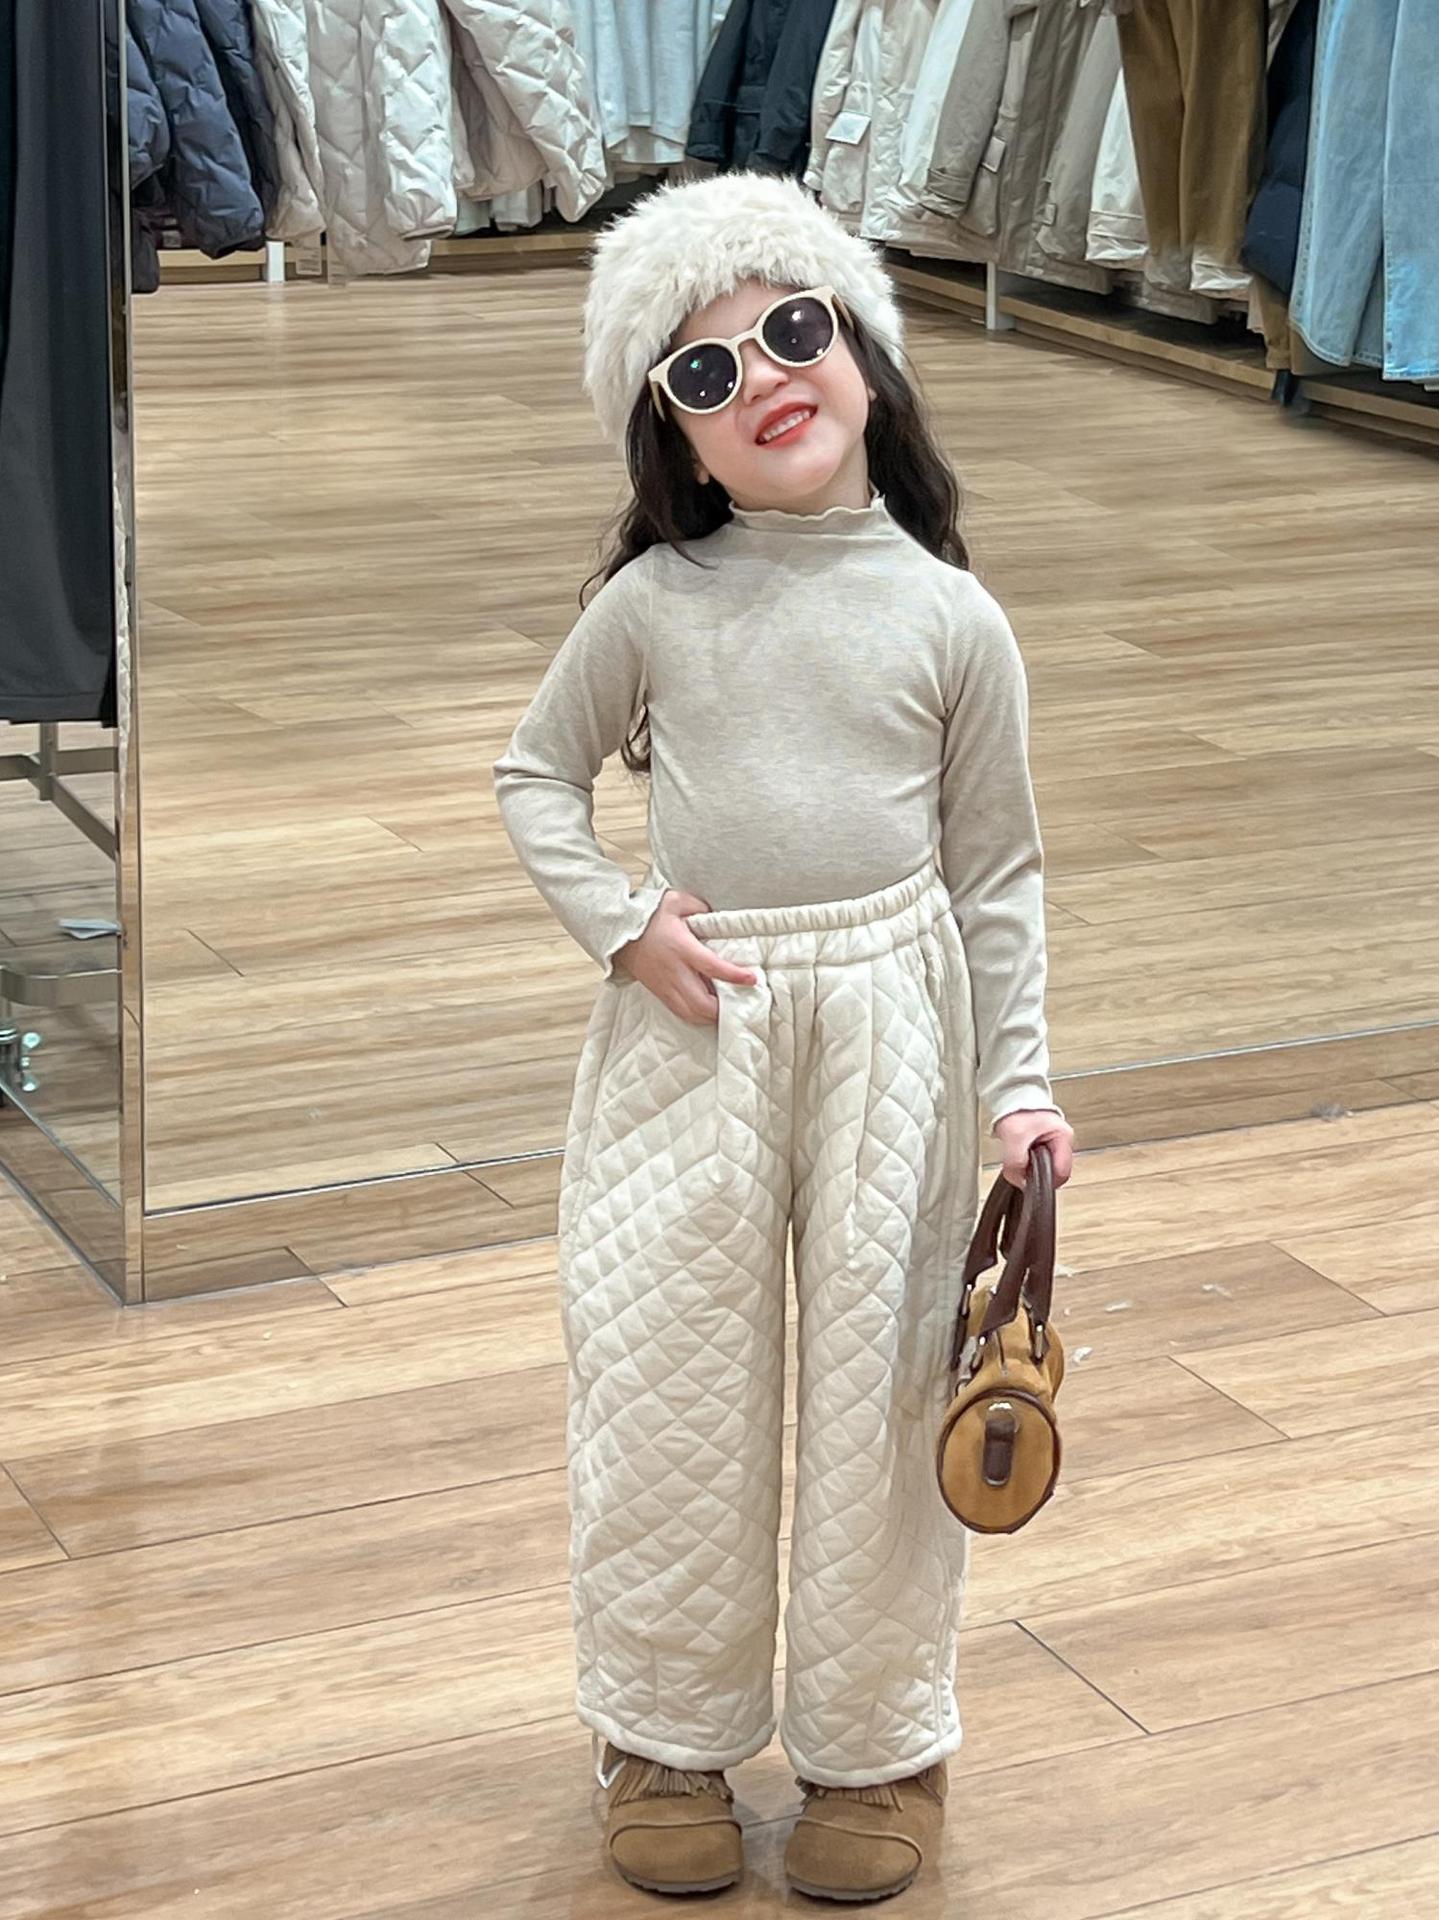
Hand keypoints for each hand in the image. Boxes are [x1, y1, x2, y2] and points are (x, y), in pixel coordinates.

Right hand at [613, 890, 757, 1023]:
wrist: (619, 932)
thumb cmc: (649, 917)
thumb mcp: (676, 901)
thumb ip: (700, 907)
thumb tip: (718, 918)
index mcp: (681, 948)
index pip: (712, 967)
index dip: (734, 975)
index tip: (752, 978)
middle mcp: (674, 971)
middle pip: (702, 1003)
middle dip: (723, 1009)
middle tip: (740, 1003)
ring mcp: (665, 986)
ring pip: (691, 1013)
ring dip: (710, 1016)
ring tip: (726, 1009)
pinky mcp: (659, 993)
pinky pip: (681, 1013)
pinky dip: (697, 1016)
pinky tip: (707, 1010)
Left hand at [993, 1109, 1074, 1189]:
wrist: (1008, 1096)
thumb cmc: (1016, 1108)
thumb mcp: (1015, 1137)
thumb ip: (1016, 1162)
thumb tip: (1019, 1181)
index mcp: (1063, 1137)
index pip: (1063, 1172)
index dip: (1046, 1182)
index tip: (1031, 1184)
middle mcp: (1061, 1140)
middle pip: (1054, 1172)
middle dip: (1037, 1175)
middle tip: (1021, 1171)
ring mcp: (1053, 1142)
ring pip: (1045, 1168)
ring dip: (1030, 1169)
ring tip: (1017, 1159)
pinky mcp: (1042, 1143)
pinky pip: (1037, 1161)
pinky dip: (1026, 1163)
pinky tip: (1017, 1156)